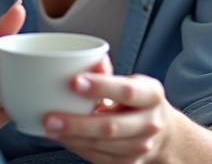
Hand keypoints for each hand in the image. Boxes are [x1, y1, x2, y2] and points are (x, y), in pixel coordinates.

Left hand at [42, 71, 176, 163]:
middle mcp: (150, 123)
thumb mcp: (129, 81)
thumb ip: (107, 73)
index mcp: (151, 95)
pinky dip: (77, 147)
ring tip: (49, 129)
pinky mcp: (128, 163)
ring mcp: (141, 147)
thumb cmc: (137, 100)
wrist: (162, 132)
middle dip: (77, 124)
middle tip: (50, 118)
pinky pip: (98, 157)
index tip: (73, 81)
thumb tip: (90, 58)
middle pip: (111, 126)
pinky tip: (61, 137)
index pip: (126, 91)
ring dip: (73, 138)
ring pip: (102, 145)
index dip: (100, 87)